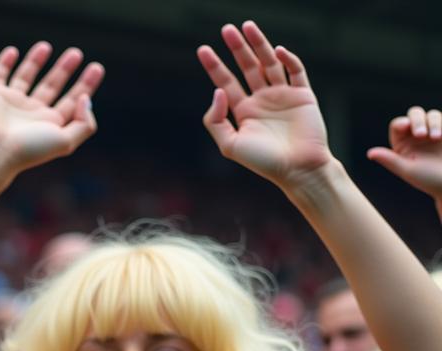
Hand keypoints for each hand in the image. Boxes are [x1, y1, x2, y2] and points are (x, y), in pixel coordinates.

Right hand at [0, 42, 103, 176]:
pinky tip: (12, 52)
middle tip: (76, 53)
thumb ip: (83, 125)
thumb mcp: (65, 142)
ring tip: (46, 46)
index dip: (85, 85)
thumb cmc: (28, 149)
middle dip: (64, 70)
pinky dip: (4, 63)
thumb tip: (85, 99)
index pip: (71, 102)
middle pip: (51, 87)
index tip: (96, 68)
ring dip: (35, 61)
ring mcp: (12, 104)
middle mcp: (31, 114)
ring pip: (26, 78)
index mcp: (49, 125)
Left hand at [197, 21, 332, 189]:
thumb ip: (217, 121)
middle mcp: (262, 100)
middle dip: (237, 48)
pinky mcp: (303, 94)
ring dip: (259, 45)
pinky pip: (295, 71)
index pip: (226, 83)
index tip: (202, 49)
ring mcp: (283, 95)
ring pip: (269, 63)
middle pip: (247, 67)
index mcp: (244, 111)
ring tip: (248, 27)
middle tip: (227, 29)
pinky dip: (288, 59)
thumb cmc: (263, 162)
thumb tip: (217, 91)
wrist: (297, 169)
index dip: (214, 66)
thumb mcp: (230, 145)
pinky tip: (276, 51)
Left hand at [368, 106, 441, 201]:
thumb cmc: (428, 179)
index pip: (398, 125)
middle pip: (414, 114)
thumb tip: (369, 153)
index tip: (406, 126)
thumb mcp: (407, 170)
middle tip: (422, 134)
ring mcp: (434, 131)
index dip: (401, 123)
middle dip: (417, 120)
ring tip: (437, 137)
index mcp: (403, 144)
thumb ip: (390, 160)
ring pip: (431, 115)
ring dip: (434, 122)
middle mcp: (417, 135)